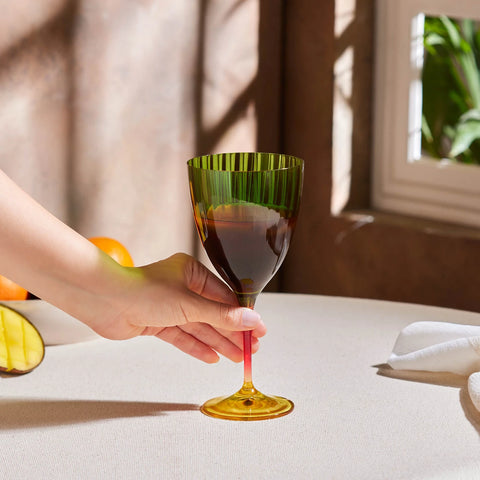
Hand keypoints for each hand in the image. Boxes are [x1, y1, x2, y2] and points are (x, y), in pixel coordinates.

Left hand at [87, 253, 266, 362]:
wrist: (104, 301)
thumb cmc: (144, 291)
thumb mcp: (190, 304)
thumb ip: (221, 315)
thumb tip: (252, 320)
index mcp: (192, 273)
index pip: (224, 296)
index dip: (242, 315)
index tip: (259, 330)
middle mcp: (182, 287)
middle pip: (213, 313)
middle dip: (232, 332)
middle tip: (250, 349)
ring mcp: (169, 306)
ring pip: (199, 327)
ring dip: (218, 342)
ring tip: (237, 357)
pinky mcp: (157, 322)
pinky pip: (182, 336)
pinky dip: (196, 346)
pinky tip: (212, 357)